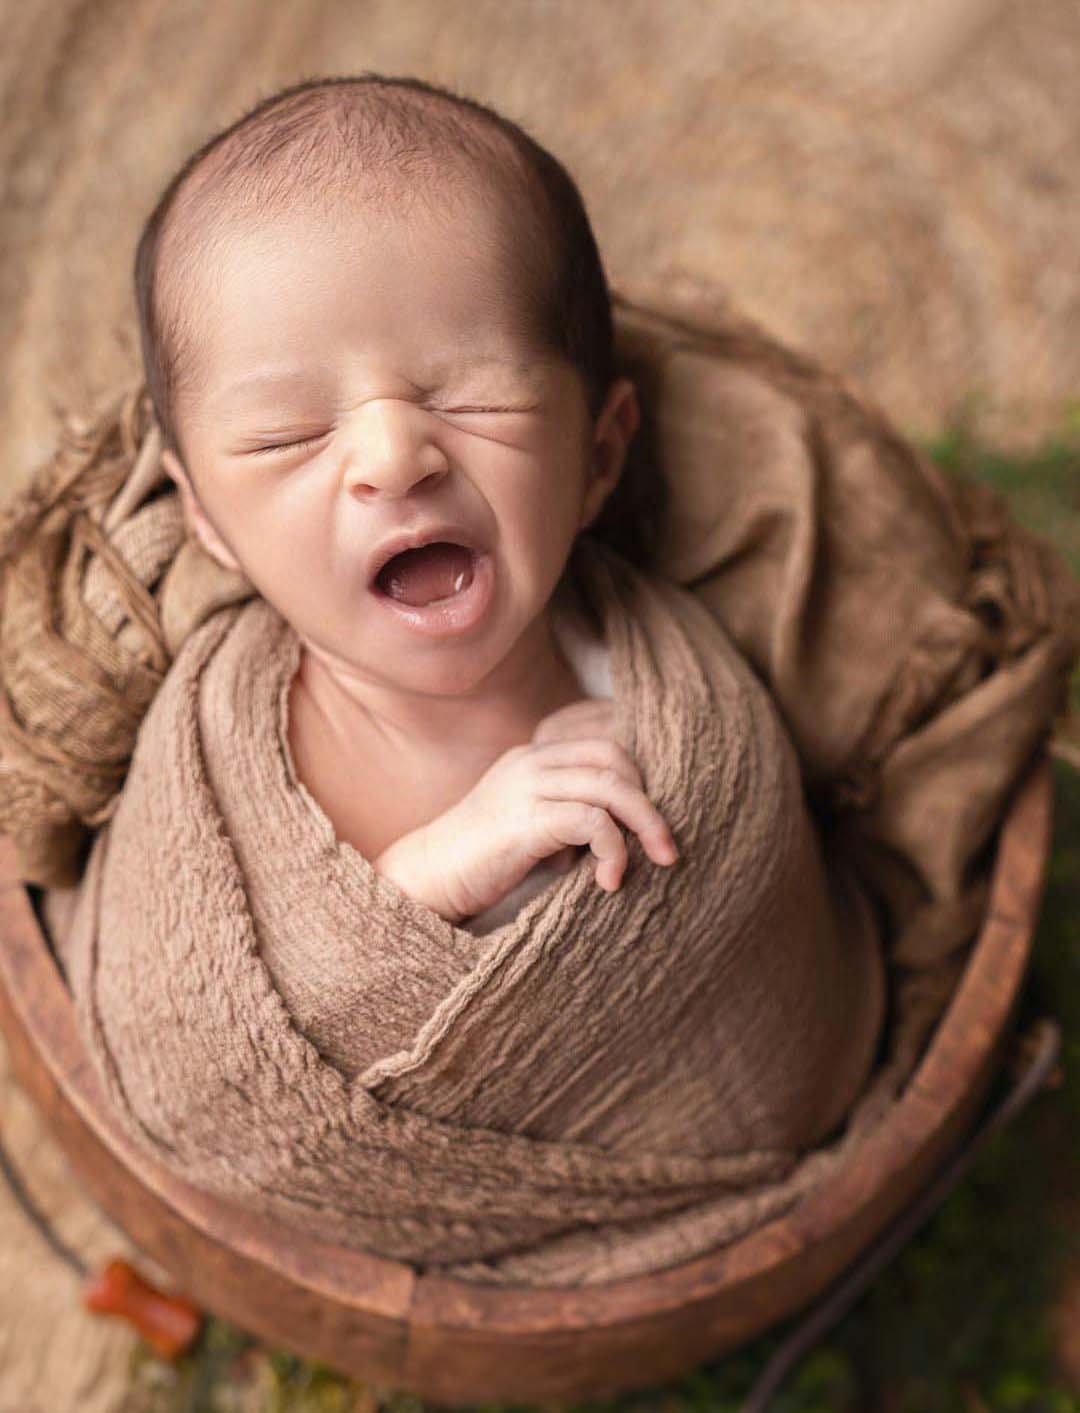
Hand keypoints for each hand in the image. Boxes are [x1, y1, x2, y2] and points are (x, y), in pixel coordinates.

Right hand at [419, 697, 678, 922]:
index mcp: (534, 757)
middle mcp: (531, 761)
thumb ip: (571, 815)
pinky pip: (590, 821)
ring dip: (645, 825)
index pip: (605, 744)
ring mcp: (525, 786)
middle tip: (666, 849)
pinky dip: (613, 850)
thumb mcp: (533, 826)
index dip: (639, 779)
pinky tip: (609, 880)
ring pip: (610, 785)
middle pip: (615, 757)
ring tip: (657, 861)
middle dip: (651, 803)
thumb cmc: (482, 862)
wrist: (428, 878)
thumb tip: (629, 832)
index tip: (652, 826)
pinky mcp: (523, 820)